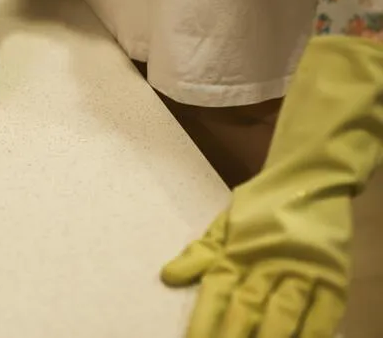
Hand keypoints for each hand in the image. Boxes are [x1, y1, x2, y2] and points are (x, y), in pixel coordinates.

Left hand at [162, 176, 351, 337]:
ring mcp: (300, 273)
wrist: (307, 178)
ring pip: (281, 314)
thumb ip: (199, 254)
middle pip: (245, 310)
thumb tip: (167, 277)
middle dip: (231, 337)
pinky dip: (311, 334)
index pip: (215, 295)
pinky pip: (323, 314)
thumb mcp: (224, 226)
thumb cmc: (259, 207)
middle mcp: (265, 266)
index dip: (203, 323)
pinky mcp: (332, 279)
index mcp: (234, 256)